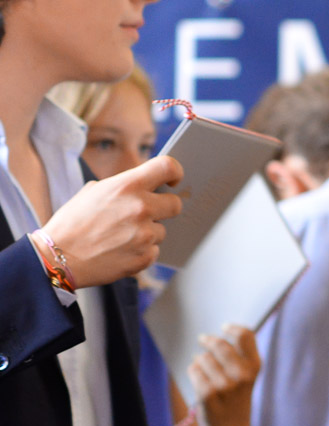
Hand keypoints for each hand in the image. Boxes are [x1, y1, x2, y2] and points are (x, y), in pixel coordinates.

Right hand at [40, 155, 184, 286]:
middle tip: (145, 214)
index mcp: (127, 186)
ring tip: (120, 236)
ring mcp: (145, 234)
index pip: (167, 167)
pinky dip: (141, 251)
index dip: (176, 172)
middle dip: (163, 208)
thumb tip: (144, 186)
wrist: (56, 257)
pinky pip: (154, 250)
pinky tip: (120, 251)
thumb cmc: (72, 223)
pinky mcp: (145, 257)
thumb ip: (123, 187)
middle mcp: (141, 208)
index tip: (174, 180)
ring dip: (147, 233)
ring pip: (162, 230)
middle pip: (175, 204)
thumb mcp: (93, 192)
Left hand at [191, 324, 259, 425]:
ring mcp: (225, 385)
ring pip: (203, 358)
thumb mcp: (247, 378)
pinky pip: (194, 371)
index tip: (224, 327)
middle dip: (208, 340)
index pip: (246, 336)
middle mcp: (242, 375)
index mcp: (255, 367)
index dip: (232, 328)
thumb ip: (240, 356)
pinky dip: (194, 372)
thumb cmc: (236, 400)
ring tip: (203, 368)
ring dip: (200, 360)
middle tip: (202, 339)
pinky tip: (199, 378)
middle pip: (220, 344)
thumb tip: (220, 334)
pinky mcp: (208, 394)